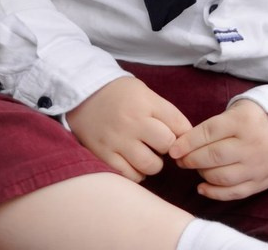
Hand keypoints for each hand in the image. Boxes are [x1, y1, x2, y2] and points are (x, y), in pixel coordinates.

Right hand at [65, 76, 191, 182]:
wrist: (82, 94)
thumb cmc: (118, 94)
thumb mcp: (143, 92)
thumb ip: (163, 111)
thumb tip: (185, 135)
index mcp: (146, 102)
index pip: (178, 123)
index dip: (183, 134)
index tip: (178, 136)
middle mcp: (133, 121)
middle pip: (167, 144)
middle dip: (168, 147)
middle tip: (159, 145)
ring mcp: (118, 139)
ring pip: (150, 165)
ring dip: (153, 164)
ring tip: (147, 156)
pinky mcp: (104, 154)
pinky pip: (129, 175)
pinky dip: (136, 174)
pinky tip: (133, 164)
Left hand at [168, 98, 267, 200]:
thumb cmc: (252, 118)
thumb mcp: (237, 110)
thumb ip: (214, 125)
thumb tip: (184, 142)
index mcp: (242, 121)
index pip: (209, 132)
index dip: (188, 142)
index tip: (173, 149)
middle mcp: (250, 144)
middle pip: (214, 156)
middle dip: (191, 160)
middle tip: (179, 160)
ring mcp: (256, 166)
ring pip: (222, 177)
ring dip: (202, 175)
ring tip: (194, 168)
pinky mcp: (260, 182)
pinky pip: (234, 193)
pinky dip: (215, 193)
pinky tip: (202, 187)